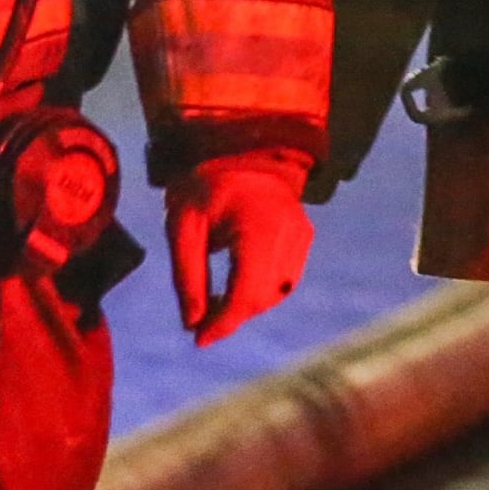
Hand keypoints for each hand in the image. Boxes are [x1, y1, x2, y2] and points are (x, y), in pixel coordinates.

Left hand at [167, 150, 314, 346]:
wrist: (242, 148)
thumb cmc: (206, 186)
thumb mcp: (183, 227)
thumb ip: (188, 276)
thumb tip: (192, 324)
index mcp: (258, 228)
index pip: (246, 292)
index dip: (223, 323)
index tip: (198, 340)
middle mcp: (289, 233)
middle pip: (263, 297)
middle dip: (232, 317)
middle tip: (199, 324)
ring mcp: (302, 235)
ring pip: (278, 292)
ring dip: (247, 306)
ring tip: (214, 305)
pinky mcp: (304, 236)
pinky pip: (286, 278)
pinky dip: (262, 291)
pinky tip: (236, 288)